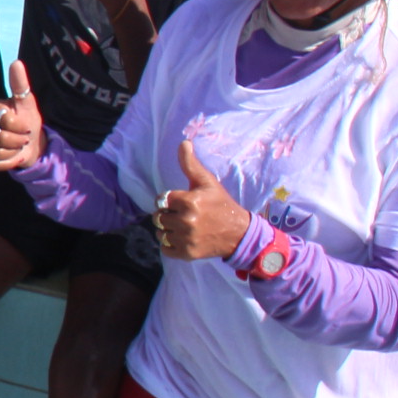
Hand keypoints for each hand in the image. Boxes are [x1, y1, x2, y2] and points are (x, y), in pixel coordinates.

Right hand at [0, 60, 42, 172]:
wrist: (29, 144)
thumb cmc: (26, 120)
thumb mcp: (26, 103)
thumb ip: (20, 85)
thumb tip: (16, 62)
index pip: (2, 118)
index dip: (17, 124)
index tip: (25, 124)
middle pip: (0, 136)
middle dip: (18, 139)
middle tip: (22, 137)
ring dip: (14, 150)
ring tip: (16, 145)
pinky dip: (9, 161)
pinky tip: (11, 155)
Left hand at [155, 140, 248, 260]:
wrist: (240, 234)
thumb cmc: (221, 205)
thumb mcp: (207, 183)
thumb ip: (190, 164)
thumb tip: (183, 143)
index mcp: (189, 201)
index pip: (161, 200)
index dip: (170, 201)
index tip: (182, 203)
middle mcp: (186, 221)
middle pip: (158, 217)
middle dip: (168, 215)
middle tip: (184, 216)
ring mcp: (186, 239)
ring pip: (160, 233)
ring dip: (168, 230)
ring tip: (185, 228)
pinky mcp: (187, 254)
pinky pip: (165, 248)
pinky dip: (171, 245)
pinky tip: (185, 239)